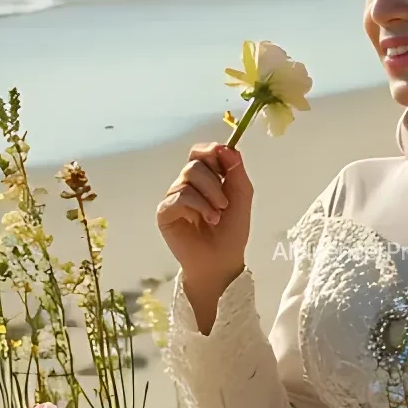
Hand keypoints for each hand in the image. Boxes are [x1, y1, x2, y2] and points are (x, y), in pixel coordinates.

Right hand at [156, 142, 252, 331]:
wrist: (222, 261)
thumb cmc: (232, 231)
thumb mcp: (242, 196)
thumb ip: (236, 170)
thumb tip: (227, 146)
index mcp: (205, 178)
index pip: (201, 152)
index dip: (212, 152)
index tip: (225, 164)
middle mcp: (186, 184)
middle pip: (195, 163)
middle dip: (214, 180)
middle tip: (225, 203)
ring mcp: (174, 198)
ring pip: (188, 177)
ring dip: (210, 195)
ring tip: (217, 216)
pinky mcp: (165, 212)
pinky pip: (179, 196)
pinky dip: (198, 205)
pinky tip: (209, 219)